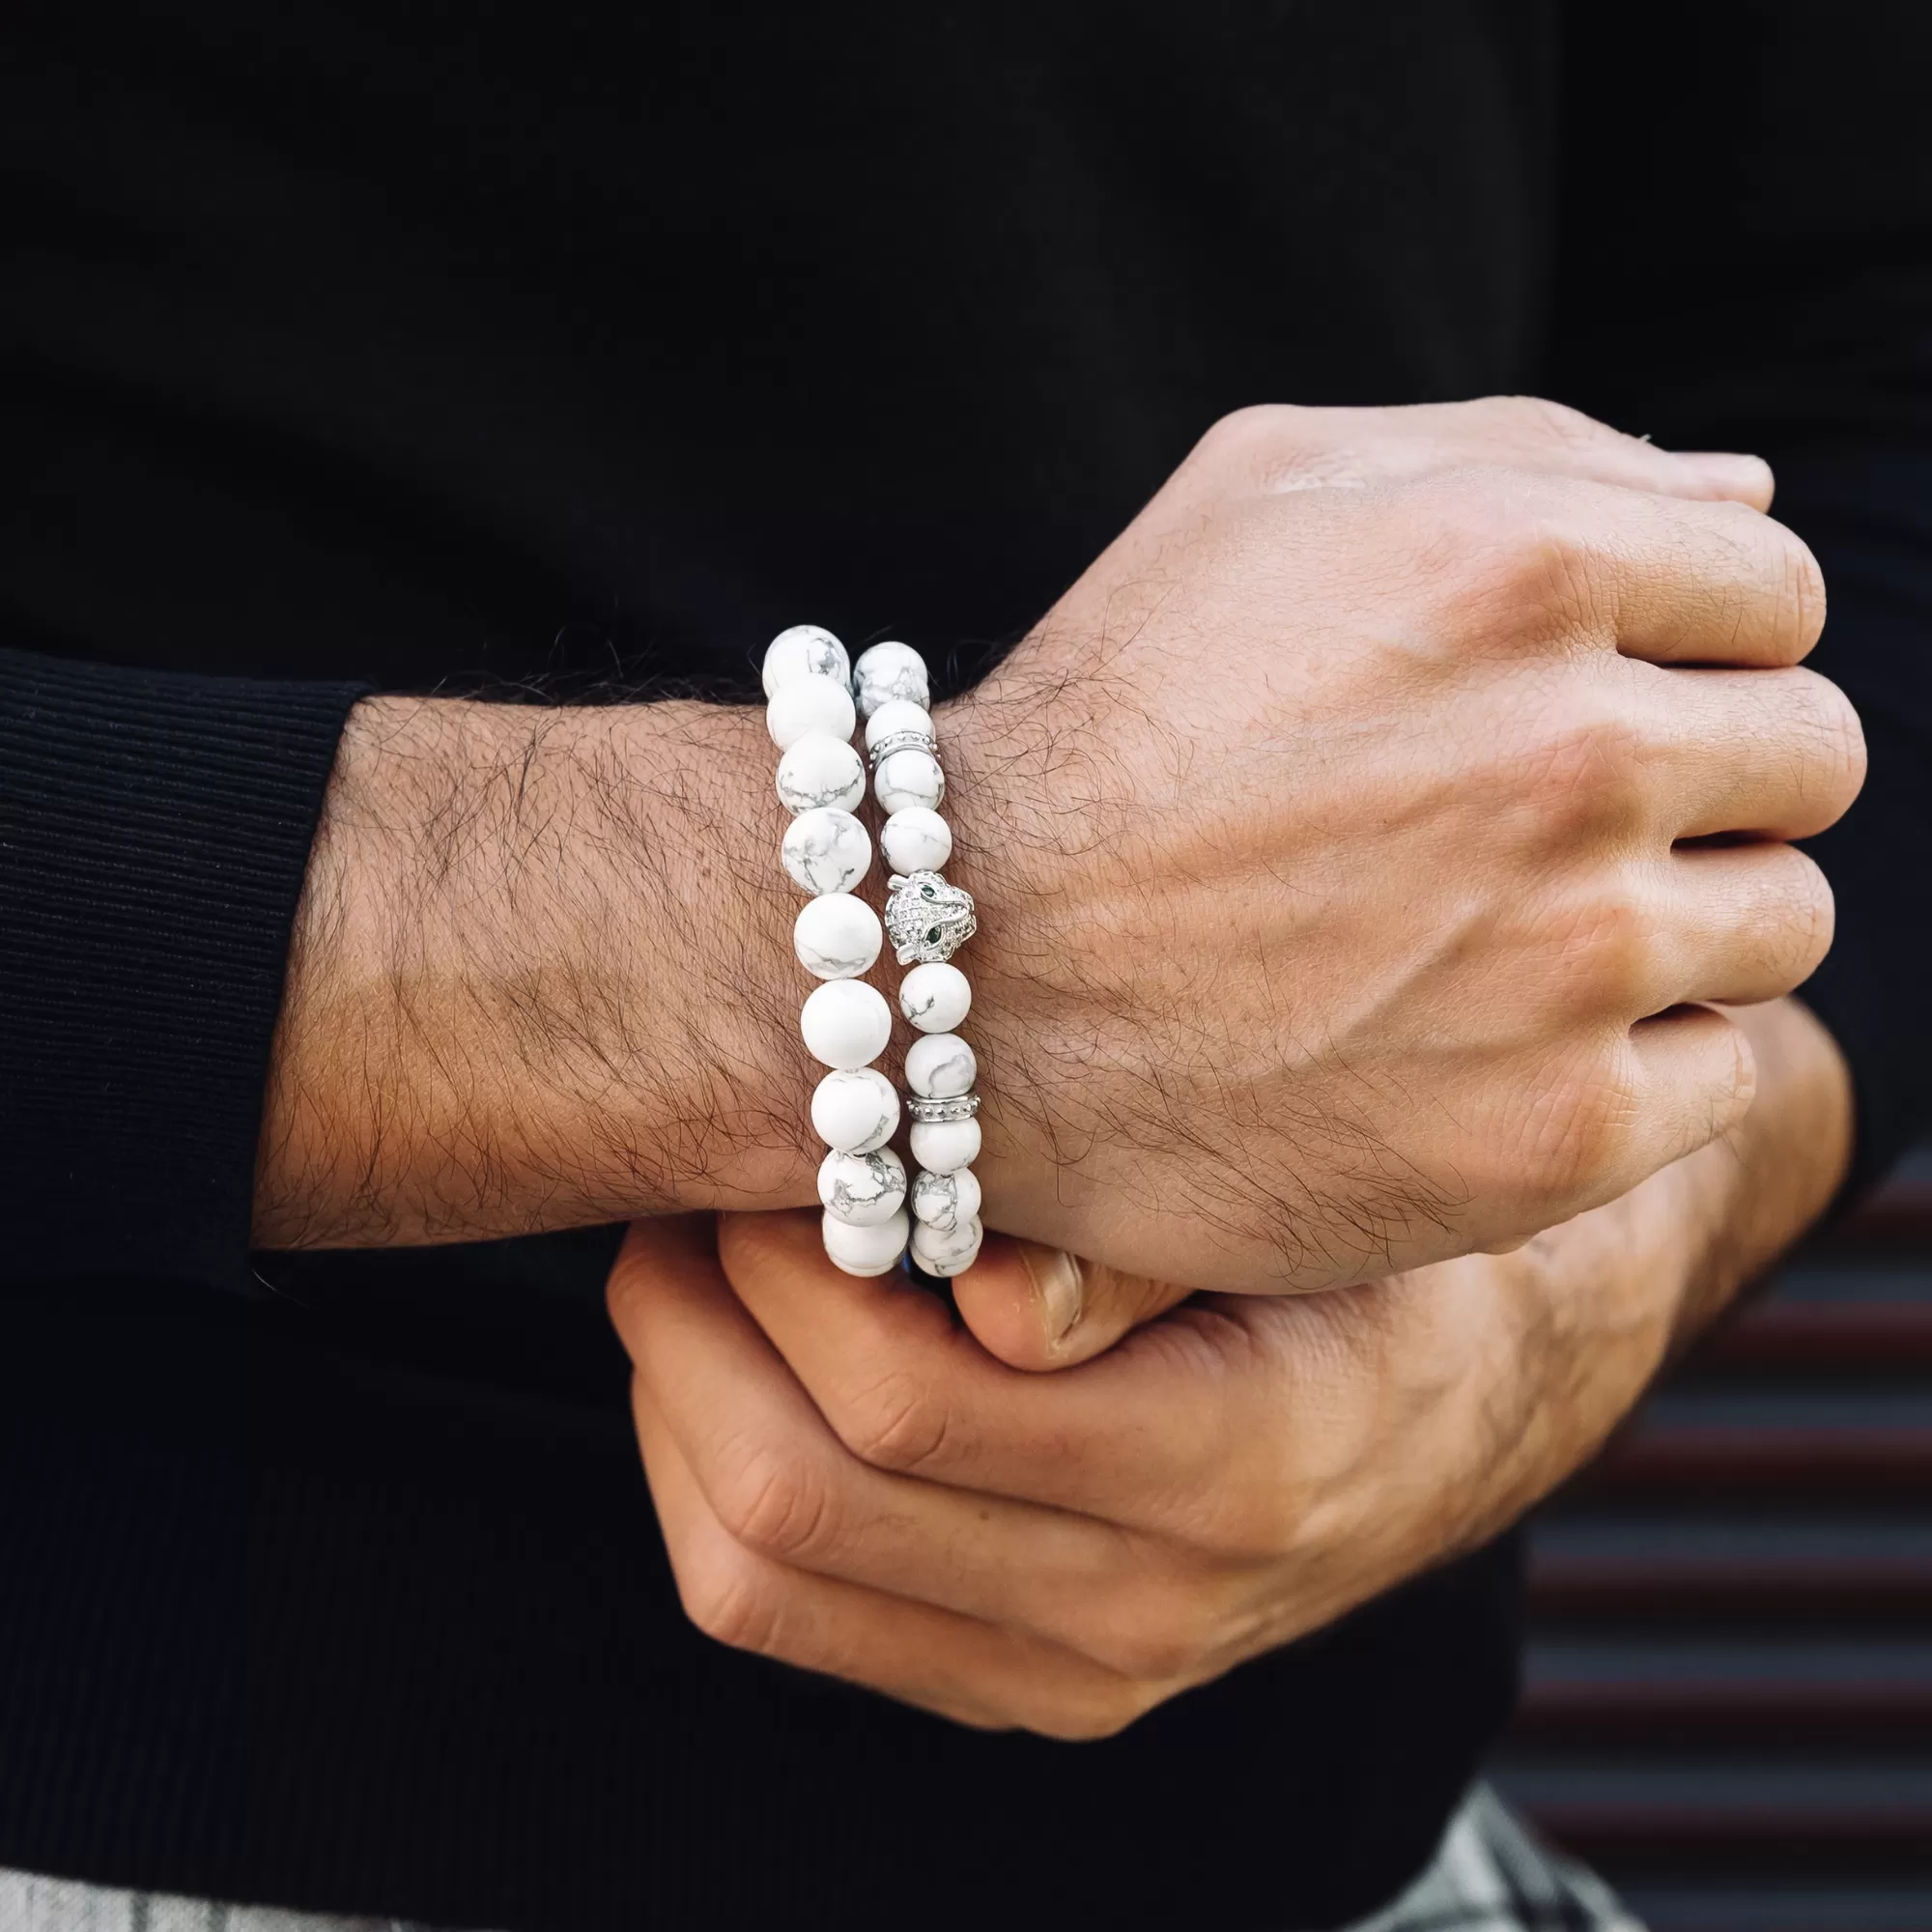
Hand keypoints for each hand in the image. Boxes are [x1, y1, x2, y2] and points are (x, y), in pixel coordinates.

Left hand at [607, 998, 1848, 1738]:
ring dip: (679, 1399)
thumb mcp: (1315, 1209)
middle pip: (797, 1499)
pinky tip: (734, 1360)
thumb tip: (983, 1297)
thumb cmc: (1377, 1255)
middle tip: (685, 1195)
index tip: (769, 1143)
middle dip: (691, 1323)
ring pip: (759, 1577)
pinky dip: (711, 1480)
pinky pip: (788, 1613)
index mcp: (1229, 1470)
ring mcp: (1072, 1672)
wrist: (1470, 1399)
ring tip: (686, 1264)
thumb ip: (1149, 1244)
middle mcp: (1141, 1609)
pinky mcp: (1020, 1683)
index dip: (785, 1263)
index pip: (905, 1402)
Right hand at [949, 397, 1862, 1289]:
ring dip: (1679, 926)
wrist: (953, 970)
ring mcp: (1570, 961)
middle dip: (1705, 782)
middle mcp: (1571, 755)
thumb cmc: (1108, 722)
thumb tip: (1744, 497)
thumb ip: (1519, 450)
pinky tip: (1489, 1050)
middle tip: (1550, 832)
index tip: (1583, 708)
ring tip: (1511, 944)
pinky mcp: (1551, 1138)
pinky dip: (1630, 1064)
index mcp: (1521, 565)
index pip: (1773, 596)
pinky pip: (1713, 1079)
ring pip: (1779, 924)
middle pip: (1808, 758)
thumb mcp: (1258, 499)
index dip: (1687, 651)